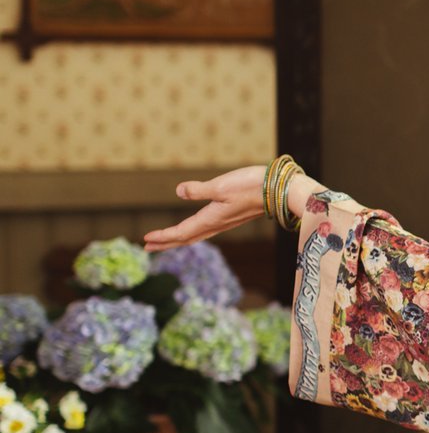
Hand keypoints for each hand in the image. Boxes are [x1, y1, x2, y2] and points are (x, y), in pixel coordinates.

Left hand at [142, 166, 268, 251]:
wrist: (281, 191)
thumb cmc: (253, 187)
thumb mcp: (222, 185)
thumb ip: (199, 189)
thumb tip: (178, 191)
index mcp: (211, 219)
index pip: (181, 232)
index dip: (162, 236)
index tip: (145, 239)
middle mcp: (217, 224)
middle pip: (187, 238)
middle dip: (167, 242)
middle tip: (148, 247)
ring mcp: (226, 222)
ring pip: (197, 235)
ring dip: (179, 238)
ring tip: (165, 240)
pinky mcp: (232, 217)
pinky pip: (207, 230)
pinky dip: (193, 232)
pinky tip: (195, 228)